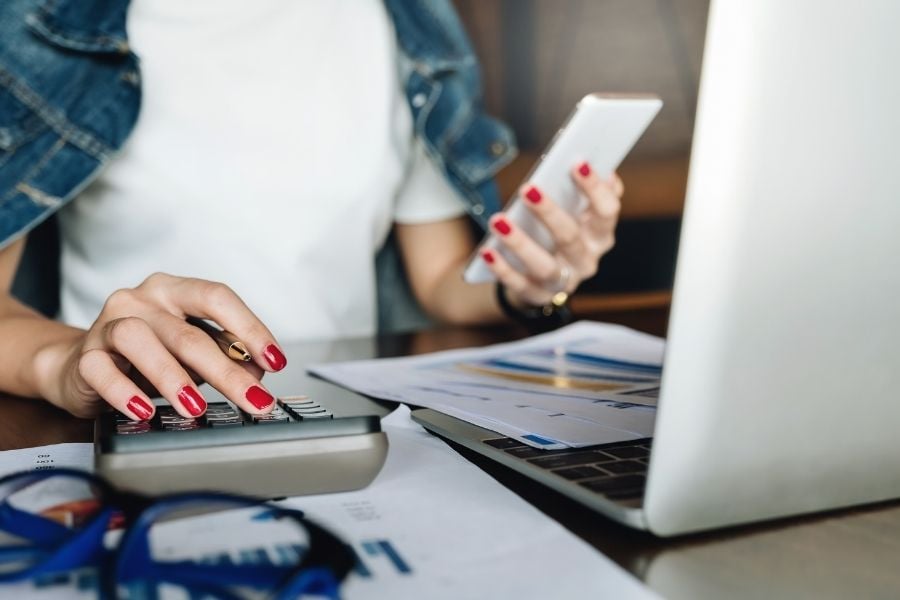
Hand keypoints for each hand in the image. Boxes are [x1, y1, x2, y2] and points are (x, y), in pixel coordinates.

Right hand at [36, 273, 286, 420]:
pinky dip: (124, 392)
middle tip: (252, 400)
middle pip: (188, 332)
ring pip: (140, 340)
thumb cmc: (147, 357)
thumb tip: (258, 375)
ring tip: (195, 407)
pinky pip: (101, 371)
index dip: (250, 327)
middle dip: (226, 371)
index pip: (217, 297)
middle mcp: (142, 299)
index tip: (275, 360)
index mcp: (175, 291)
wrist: (81, 367)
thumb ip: (225, 356)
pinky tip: (144, 411)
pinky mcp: (84, 357)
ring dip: (172, 377)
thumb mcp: (192, 353)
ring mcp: (108, 324)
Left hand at [480, 161, 623, 306]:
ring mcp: (564, 282)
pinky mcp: (538, 296)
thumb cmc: (558, 231)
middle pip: (570, 237)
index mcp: (600, 234)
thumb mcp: (575, 211)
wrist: (543, 276)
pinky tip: (487, 251)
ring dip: (520, 243)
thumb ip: (581, 191)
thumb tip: (592, 163)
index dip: (595, 188)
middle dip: (549, 213)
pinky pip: (519, 284)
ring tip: (498, 220)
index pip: (607, 211)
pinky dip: (502, 269)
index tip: (577, 162)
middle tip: (528, 189)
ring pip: (545, 266)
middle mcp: (587, 260)